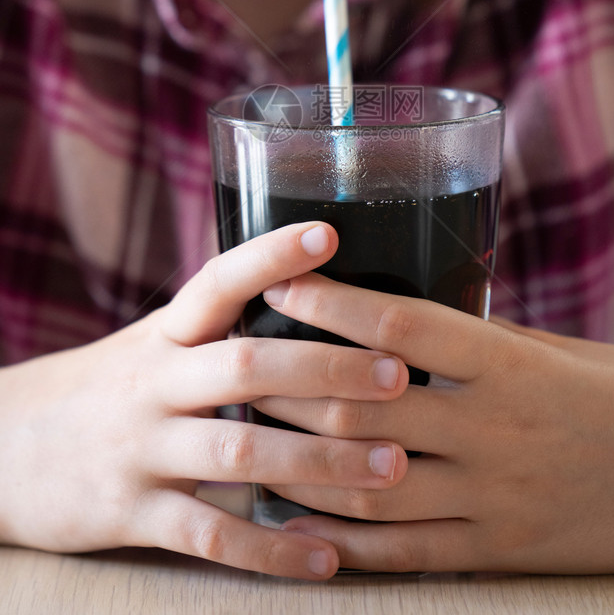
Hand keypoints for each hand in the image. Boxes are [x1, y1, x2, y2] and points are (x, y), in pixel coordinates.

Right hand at [0, 224, 408, 578]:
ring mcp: (141, 447)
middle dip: (325, 369)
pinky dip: (270, 548)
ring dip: (319, 460)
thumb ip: (220, 330)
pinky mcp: (129, 513)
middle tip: (397, 376)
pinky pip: (208, 534)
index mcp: (166, 334)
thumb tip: (312, 297)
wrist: (7, 448)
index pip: (218, 281)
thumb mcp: (153, 344)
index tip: (326, 234)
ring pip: (239, 449)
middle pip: (245, 365)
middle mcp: (154, 381)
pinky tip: (326, 557)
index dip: (269, 256)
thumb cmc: (109, 388)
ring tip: (391, 467)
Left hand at [253, 275, 613, 573]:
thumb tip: (394, 323)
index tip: (283, 281)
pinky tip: (296, 523)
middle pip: (366, 408)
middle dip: (291, 388)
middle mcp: (494, 431)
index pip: (401, 324)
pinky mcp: (499, 551)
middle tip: (239, 366)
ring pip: (371, 485)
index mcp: (507, 365)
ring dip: (300, 465)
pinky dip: (343, 540)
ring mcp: (494, 498)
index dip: (332, 302)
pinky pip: (404, 552)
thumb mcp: (551, 351)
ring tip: (249, 442)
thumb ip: (473, 342)